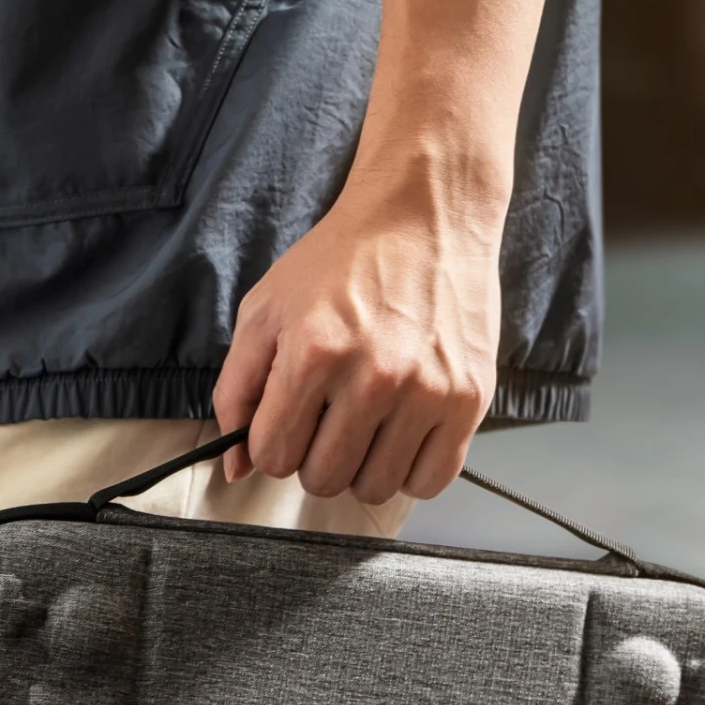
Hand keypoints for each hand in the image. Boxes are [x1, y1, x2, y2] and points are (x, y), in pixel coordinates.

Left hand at [212, 153, 501, 504]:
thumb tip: (235, 467)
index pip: (273, 456)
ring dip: (361, 467)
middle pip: (322, 479)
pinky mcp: (469, 399)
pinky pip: (431, 480)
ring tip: (365, 425)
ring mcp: (426, 391)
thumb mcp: (265, 311)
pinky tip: (400, 436)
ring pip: (375, 488)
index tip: (288, 422)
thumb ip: (237, 391)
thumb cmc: (340, 262)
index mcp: (313, 354)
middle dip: (314, 457)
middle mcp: (372, 377)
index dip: (272, 445)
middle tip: (327, 419)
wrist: (423, 216)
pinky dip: (409, 471)